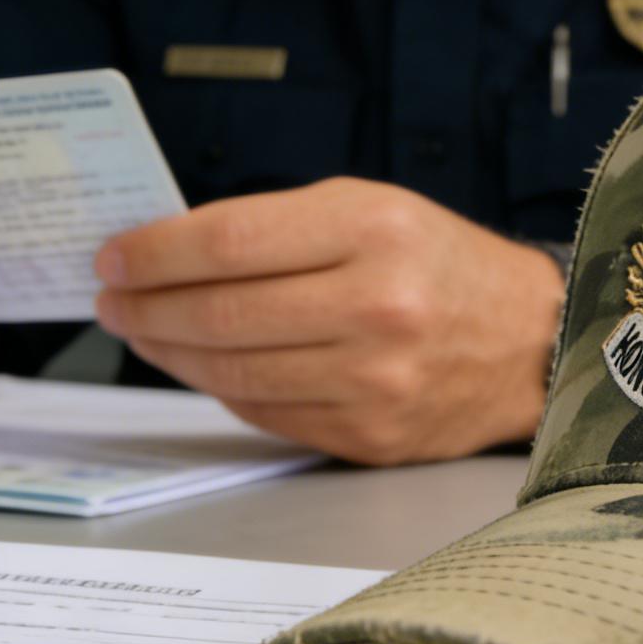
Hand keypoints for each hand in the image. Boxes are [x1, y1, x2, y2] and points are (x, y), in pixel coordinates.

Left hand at [93, 178, 565, 467]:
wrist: (531, 342)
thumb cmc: (441, 264)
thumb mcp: (373, 209)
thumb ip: (279, 227)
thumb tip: (167, 252)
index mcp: (376, 231)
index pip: (231, 242)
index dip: (156, 252)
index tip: (113, 256)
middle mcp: (377, 307)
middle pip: (221, 314)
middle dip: (146, 306)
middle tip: (111, 298)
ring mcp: (374, 381)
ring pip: (233, 372)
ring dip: (169, 352)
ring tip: (142, 330)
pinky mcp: (369, 435)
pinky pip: (265, 413)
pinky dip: (220, 388)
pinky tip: (204, 364)